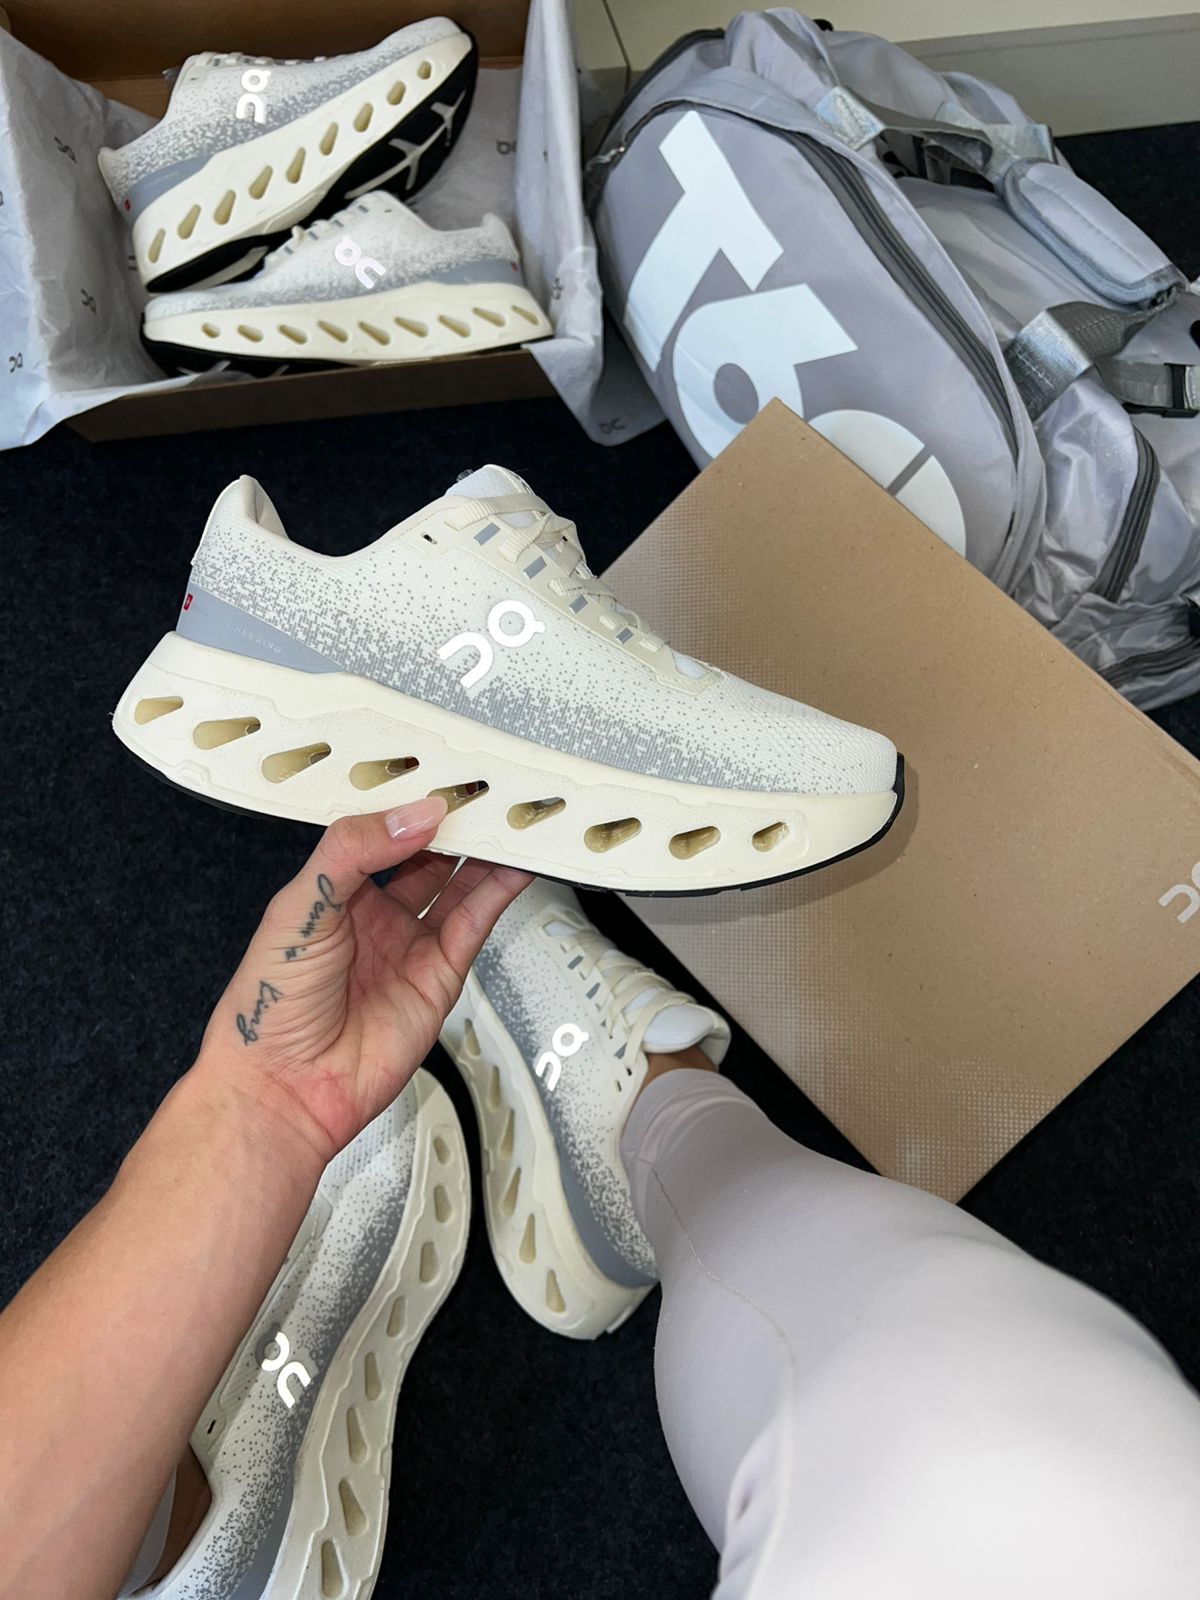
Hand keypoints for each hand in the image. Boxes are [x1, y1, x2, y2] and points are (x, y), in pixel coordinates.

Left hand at [197, 796, 529, 1165]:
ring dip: (486, 852)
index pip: (379, 832)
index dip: (407, 804)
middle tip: (484, 788)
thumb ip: (354, 853)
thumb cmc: (268, 1008)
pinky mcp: (440, 976)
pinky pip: (475, 923)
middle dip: (456, 823)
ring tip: (511, 817)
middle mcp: (374, 915)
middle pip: (427, 855)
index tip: (434, 775)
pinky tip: (514, 864)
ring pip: (459, 884)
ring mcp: (409, 945)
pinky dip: (499, 891)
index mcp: (332, 890)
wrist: (284, 1088)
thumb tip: (411, 817)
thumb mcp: (300, 907)